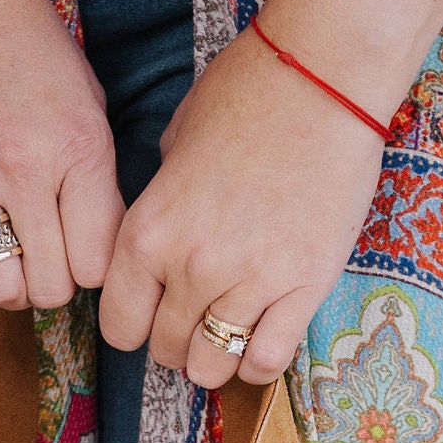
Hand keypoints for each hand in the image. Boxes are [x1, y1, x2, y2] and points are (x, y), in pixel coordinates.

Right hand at [0, 0, 122, 311]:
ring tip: (4, 265)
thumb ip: (94, 161)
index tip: (83, 250)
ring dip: (6, 288)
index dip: (97, 267)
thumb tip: (102, 227)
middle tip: (44, 260)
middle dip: (54, 283)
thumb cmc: (12, 26)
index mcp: (77, 147)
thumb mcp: (82, 86)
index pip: (102, 260)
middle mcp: (25, 171)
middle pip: (54, 285)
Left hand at [102, 0, 442, 389]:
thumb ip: (161, 203)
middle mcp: (191, 266)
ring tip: (227, 336)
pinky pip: (269, 360)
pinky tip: (262, 341)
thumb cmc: (247, 93)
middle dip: (174, 343)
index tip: (148, 318)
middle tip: (193, 324)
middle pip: (166, 348)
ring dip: (215, 360)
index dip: (132, 327)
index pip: (119, 323)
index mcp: (148, 230)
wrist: (323, 76)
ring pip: (214, 366)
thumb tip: (161, 239)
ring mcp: (250, 281)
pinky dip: (259, 363)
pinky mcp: (304, 287)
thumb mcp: (175, 144)